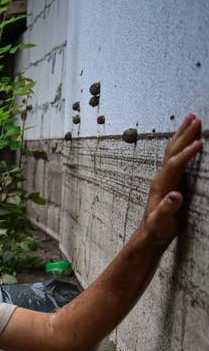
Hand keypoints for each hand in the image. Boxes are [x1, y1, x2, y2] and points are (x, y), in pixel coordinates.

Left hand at [144, 113, 201, 245]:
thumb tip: (175, 195)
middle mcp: (162, 176)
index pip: (174, 164)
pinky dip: (183, 143)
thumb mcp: (161, 221)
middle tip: (196, 118)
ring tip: (192, 118)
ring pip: (174, 150)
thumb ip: (167, 209)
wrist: (150, 232)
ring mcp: (166, 176)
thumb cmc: (157, 228)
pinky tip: (189, 136)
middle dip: (184, 134)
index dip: (186, 154)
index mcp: (161, 185)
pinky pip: (177, 155)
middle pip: (173, 151)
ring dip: (182, 134)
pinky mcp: (171, 178)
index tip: (199, 143)